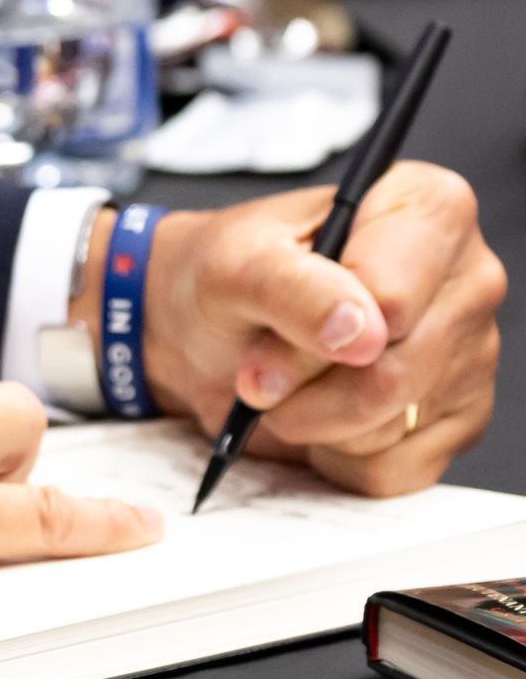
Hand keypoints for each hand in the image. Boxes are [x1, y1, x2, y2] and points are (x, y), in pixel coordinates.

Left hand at [136, 163, 505, 493]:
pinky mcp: (458, 421)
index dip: (320, 328)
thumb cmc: (230, 273)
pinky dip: (338, 455)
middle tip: (261, 367)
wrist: (208, 328)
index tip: (271, 329)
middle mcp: (466, 279)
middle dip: (307, 384)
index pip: (393, 298)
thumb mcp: (234, 262)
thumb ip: (291, 285)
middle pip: (395, 372)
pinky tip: (321, 412)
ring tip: (290, 382)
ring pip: (392, 427)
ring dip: (316, 420)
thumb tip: (358, 329)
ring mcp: (470, 355)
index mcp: (425, 208)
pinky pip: (396, 470)